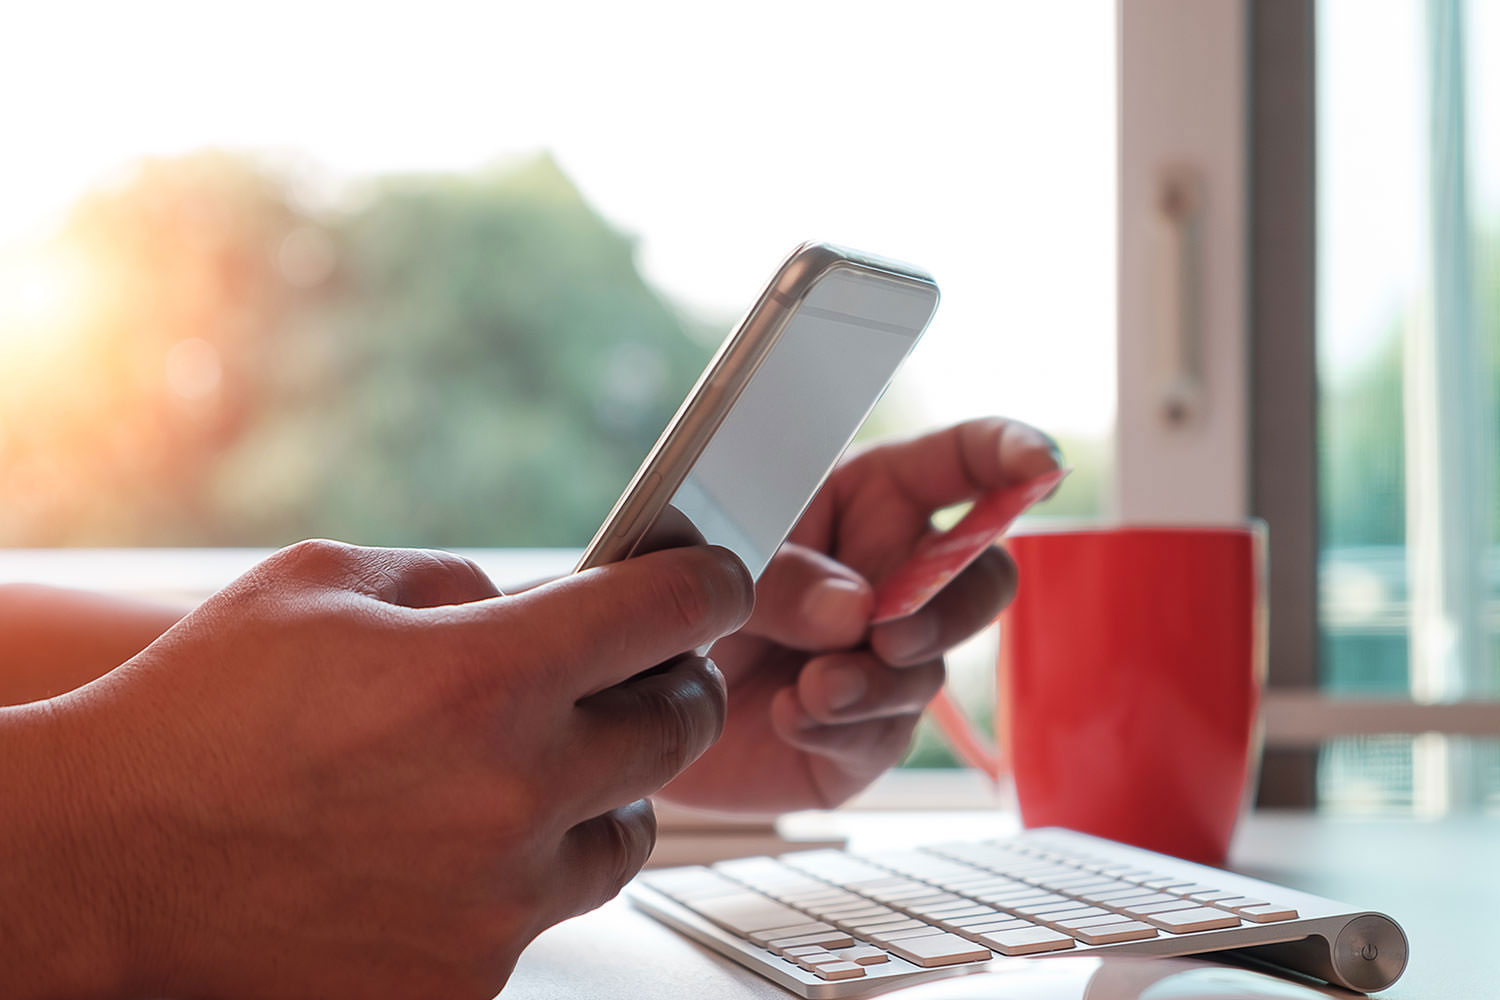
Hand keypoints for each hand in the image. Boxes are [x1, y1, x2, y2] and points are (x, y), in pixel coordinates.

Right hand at [5, 540, 751, 998]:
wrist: (106, 861)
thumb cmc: (199, 716)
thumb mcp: (326, 585)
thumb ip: (456, 581)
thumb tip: (532, 601)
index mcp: (484, 680)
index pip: (668, 614)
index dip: (708, 585)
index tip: (712, 584)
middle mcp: (511, 796)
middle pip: (679, 727)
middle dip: (673, 684)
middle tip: (641, 671)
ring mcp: (495, 903)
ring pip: (632, 832)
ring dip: (610, 787)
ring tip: (542, 764)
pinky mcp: (466, 980)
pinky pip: (550, 912)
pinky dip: (530, 870)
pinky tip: (463, 842)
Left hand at [660, 417, 1060, 812]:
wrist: (629, 693)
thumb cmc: (677, 591)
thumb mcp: (718, 560)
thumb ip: (783, 578)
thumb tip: (859, 614)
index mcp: (865, 498)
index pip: (960, 462)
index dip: (1009, 456)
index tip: (1039, 465)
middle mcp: (889, 574)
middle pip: (983, 576)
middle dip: (953, 606)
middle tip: (893, 632)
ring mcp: (885, 655)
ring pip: (930, 664)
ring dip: (878, 679)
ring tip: (814, 686)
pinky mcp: (866, 731)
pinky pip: (887, 731)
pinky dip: (841, 725)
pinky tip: (790, 712)